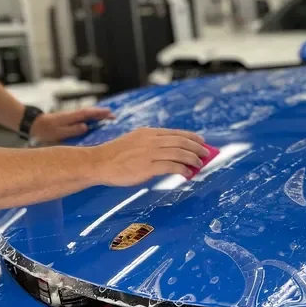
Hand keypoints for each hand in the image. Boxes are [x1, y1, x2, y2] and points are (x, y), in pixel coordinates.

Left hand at [31, 108, 113, 142]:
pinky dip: (92, 118)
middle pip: (90, 112)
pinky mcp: (70, 120)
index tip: (110, 113)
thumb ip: (72, 130)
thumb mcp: (59, 132)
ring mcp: (71, 117)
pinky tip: (95, 122)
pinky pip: (84, 118)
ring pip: (88, 115)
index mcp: (72, 117)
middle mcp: (73, 115)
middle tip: (114, 116)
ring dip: (98, 115)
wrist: (33, 125)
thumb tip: (86, 127)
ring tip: (108, 118)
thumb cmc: (45, 130)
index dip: (100, 113)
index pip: (89, 113)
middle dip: (102, 113)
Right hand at [90, 127, 209, 186]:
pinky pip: (171, 167)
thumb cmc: (116, 156)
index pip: (176, 133)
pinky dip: (183, 170)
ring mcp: (150, 153)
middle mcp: (151, 140)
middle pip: (181, 142)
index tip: (202, 141)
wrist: (98, 163)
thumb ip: (151, 144)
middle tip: (207, 154)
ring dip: (193, 159)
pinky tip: (188, 174)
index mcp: (148, 133)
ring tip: (200, 165)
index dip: (191, 137)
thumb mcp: (134, 142)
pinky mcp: (148, 167)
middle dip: (197, 148)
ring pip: (179, 153)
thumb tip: (171, 153)